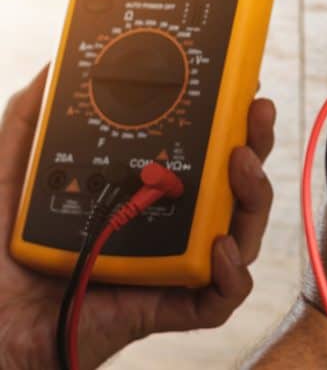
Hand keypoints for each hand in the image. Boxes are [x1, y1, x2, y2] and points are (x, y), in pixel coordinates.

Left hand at [0, 66, 276, 369]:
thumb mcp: (9, 175)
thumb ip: (29, 121)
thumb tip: (57, 63)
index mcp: (140, 190)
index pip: (200, 152)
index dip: (228, 120)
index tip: (239, 86)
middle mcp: (164, 224)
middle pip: (232, 186)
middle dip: (255, 146)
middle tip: (256, 114)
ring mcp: (169, 266)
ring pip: (241, 234)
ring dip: (253, 199)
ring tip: (241, 167)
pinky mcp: (165, 309)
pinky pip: (220, 297)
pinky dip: (232, 274)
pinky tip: (219, 248)